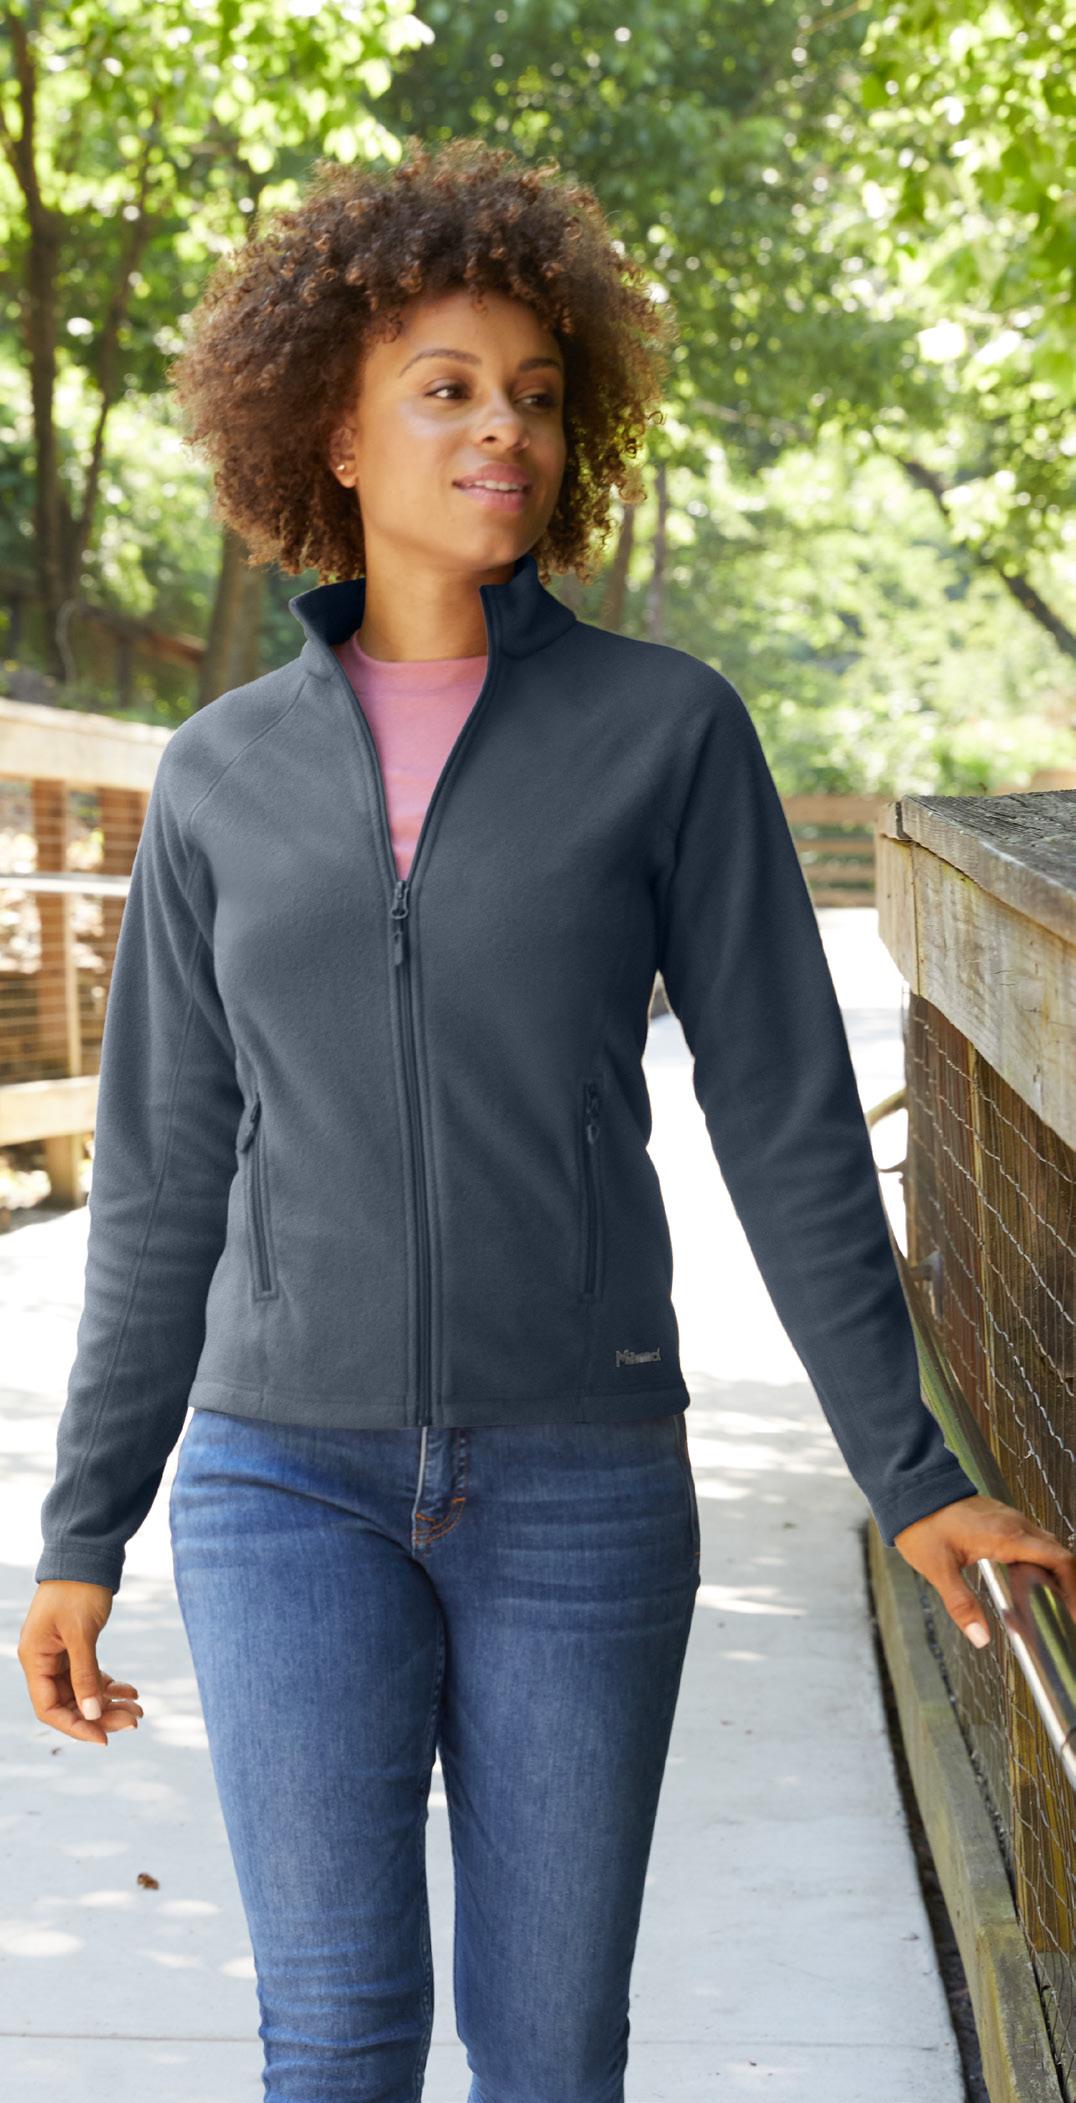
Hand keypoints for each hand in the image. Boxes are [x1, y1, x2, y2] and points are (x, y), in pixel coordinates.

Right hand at [18, 1580, 143, 1746]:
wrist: (87, 1554)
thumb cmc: (79, 1589)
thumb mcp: (82, 1634)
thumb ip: (85, 1675)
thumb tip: (92, 1714)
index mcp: (35, 1658)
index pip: (49, 1708)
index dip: (76, 1726)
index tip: (105, 1737)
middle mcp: (43, 1660)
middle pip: (69, 1703)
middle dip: (100, 1715)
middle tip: (134, 1721)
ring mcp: (59, 1654)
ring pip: (82, 1692)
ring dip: (108, 1703)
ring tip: (138, 1710)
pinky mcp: (75, 1646)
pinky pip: (90, 1676)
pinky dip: (109, 1685)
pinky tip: (131, 1691)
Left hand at [893, 1493, 1075, 1648]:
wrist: (911, 1488)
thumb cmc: (923, 1524)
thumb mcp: (938, 1569)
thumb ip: (961, 1604)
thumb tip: (981, 1637)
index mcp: (1007, 1536)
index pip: (1059, 1560)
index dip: (1074, 1587)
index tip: (1074, 1613)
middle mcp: (1016, 1525)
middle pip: (1059, 1554)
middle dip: (1069, 1585)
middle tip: (1067, 1615)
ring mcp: (1010, 1520)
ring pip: (1047, 1546)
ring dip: (1056, 1573)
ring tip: (1054, 1604)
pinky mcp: (1002, 1520)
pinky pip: (1033, 1540)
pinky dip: (1041, 1562)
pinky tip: (1031, 1581)